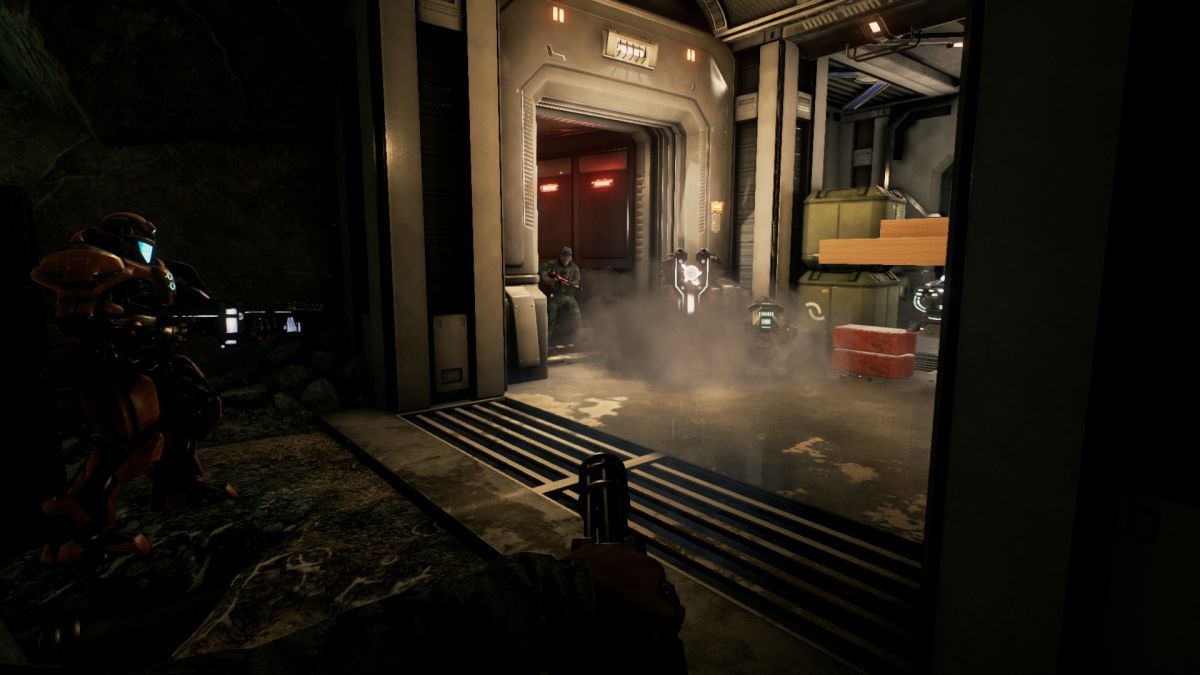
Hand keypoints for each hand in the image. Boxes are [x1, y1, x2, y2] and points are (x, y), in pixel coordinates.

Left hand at [570, 543, 684, 636]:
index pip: (661, 588)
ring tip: (606, 594)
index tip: (642, 613)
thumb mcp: (650, 615)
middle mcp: (636, 553)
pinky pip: (600, 562)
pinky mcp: (591, 549)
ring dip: (618, 578)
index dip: (654, 602)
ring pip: (620, 567)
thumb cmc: (616, 602)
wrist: (577, 588)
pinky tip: (593, 584)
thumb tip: (680, 612)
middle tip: (622, 606)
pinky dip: (599, 571)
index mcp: (653, 567)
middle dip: (636, 588)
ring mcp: (612, 548)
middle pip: (640, 575)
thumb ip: (671, 614)